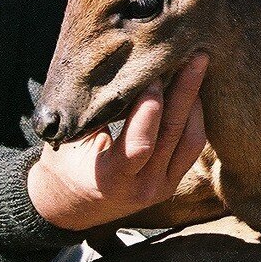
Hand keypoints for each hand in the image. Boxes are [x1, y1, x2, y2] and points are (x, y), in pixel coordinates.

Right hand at [27, 53, 208, 230]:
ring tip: (196, 67)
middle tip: (194, 56)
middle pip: (172, 135)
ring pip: (190, 140)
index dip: (149, 107)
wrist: (71, 205)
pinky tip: (191, 91)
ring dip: (194, 101)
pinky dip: (194, 116)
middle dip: (185, 92)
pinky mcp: (172, 181)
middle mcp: (142, 187)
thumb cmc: (64, 164)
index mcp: (110, 180)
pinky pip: (192, 146)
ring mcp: (161, 186)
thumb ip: (97, 113)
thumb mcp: (70, 141)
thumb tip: (123, 71)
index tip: (152, 74)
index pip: (140, 144)